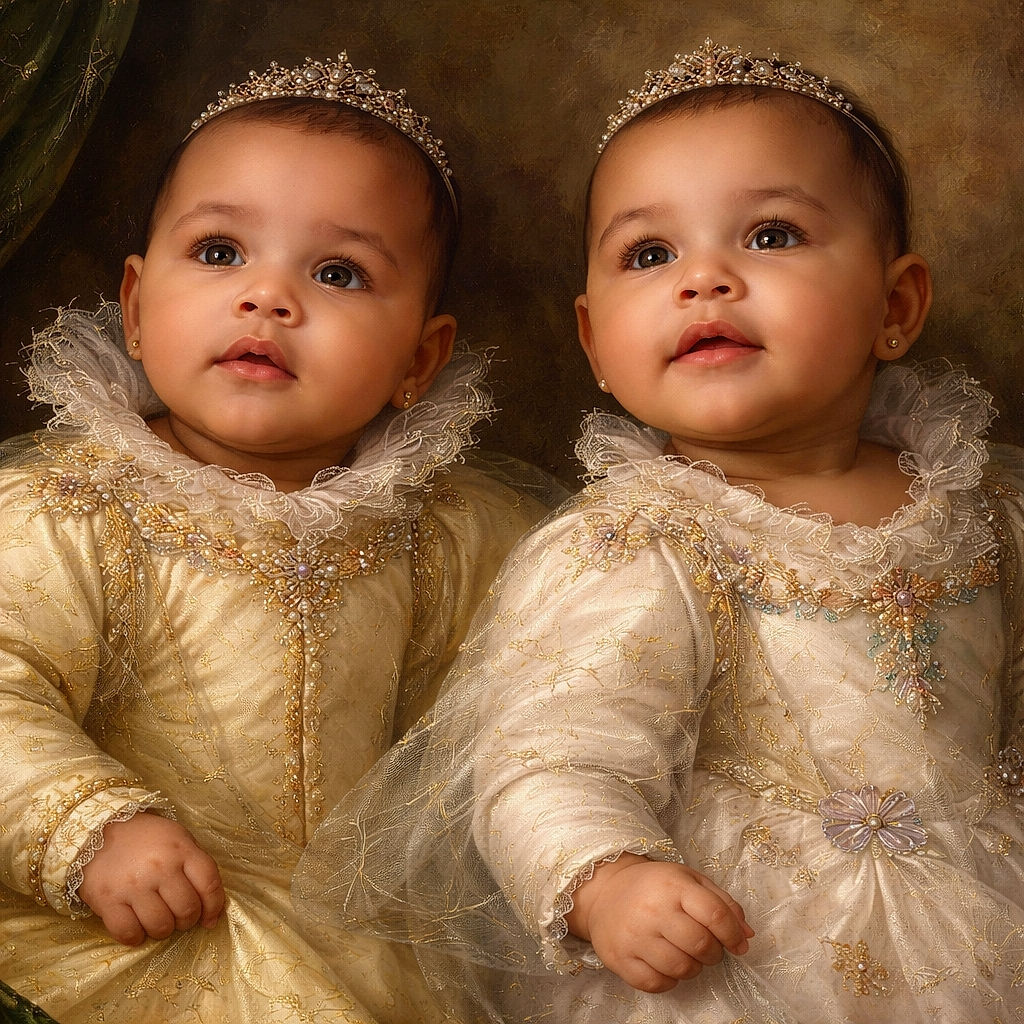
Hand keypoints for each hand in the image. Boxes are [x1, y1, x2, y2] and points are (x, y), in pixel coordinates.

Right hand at [78, 812, 224, 945]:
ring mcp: (133, 886)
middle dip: (188, 921)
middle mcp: (160, 868)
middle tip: (180, 918)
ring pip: (161, 926)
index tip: (210, 919)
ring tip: (158, 922)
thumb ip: (196, 866)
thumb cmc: (145, 838)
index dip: (214, 907)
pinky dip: (136, 938)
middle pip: (187, 909)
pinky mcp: (108, 901)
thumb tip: (211, 908)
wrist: (98, 830)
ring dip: (163, 930)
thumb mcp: (178, 839)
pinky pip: (129, 933)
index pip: (209, 884)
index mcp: (181, 849)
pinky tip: (137, 929)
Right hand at [565, 853, 753, 992]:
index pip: (715, 915)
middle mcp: (653, 910)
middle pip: (701, 945)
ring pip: (681, 969)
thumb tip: (747, 935)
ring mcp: (634, 936)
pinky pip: (657, 984)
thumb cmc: (653, 886)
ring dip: (692, 967)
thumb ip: (721, 903)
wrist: (604, 891)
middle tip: (707, 947)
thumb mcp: (688, 880)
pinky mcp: (620, 959)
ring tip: (685, 953)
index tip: (739, 944)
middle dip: (713, 953)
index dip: (734, 935)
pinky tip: (666, 964)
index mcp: (673, 886)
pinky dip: (669, 980)